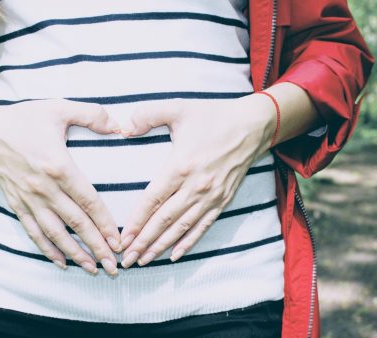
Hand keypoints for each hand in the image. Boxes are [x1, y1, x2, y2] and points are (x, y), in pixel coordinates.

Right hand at [0, 99, 122, 274]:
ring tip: (93, 269)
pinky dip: (47, 250)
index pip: (88, 201)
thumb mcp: (59, 108)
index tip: (119, 241)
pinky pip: (34, 232)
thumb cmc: (25, 119)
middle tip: (113, 266)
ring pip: (55, 234)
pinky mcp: (17, 205)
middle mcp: (44, 189)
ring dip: (75, 254)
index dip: (104, 223)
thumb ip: (92, 114)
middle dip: (96, 247)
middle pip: (75, 224)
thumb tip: (119, 125)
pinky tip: (61, 263)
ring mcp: (29, 200)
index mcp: (58, 166)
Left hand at [118, 94, 275, 267]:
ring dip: (162, 246)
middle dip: (144, 241)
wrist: (253, 125)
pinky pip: (203, 226)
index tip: (123, 238)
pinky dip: (188, 242)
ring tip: (144, 260)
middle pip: (164, 220)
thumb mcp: (178, 108)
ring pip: (182, 228)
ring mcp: (211, 196)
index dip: (137, 221)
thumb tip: (124, 127)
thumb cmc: (213, 116)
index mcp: (181, 166)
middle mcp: (195, 186)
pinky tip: (175, 255)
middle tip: (127, 258)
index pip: (153, 200)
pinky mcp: (223, 200)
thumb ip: (148, 115)